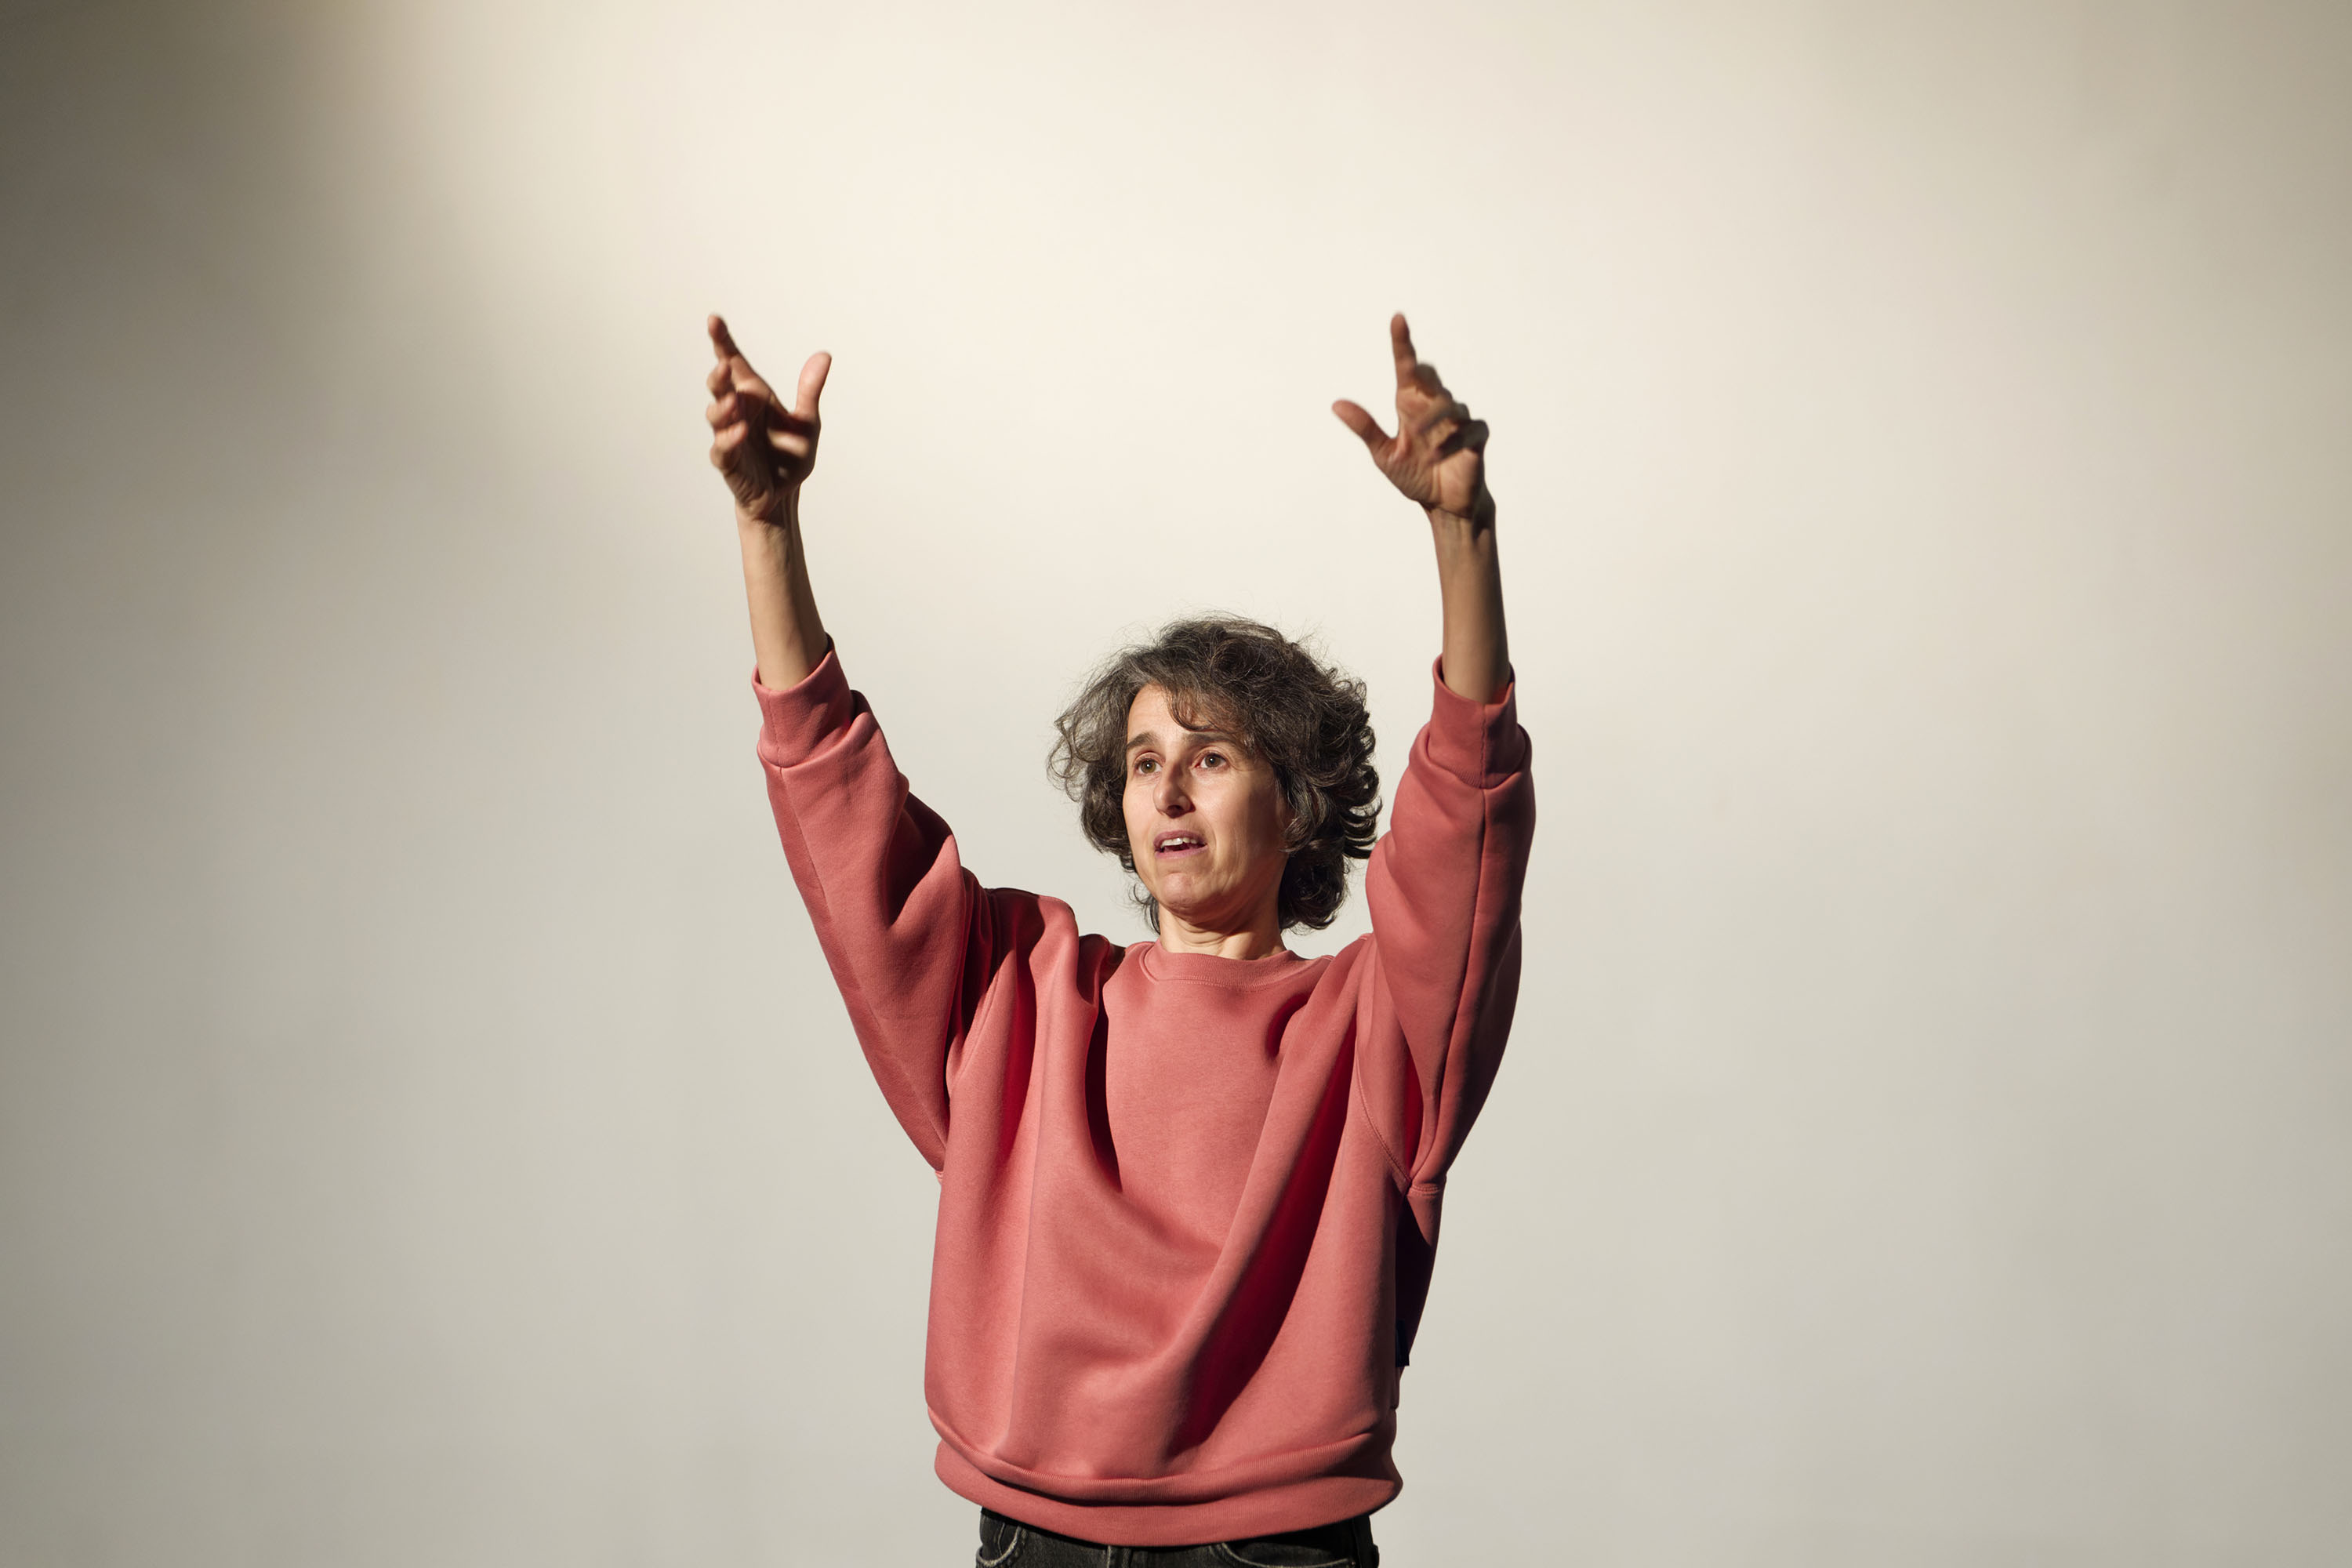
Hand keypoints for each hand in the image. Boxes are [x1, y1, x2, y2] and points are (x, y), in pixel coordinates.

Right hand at [706, 314, 829, 524]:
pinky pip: (723, 448)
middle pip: (719, 386)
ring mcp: (730, 435)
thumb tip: (824, 356)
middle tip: (723, 363)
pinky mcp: (729, 461)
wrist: (784, 495)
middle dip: (718, 374)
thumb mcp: (807, 422)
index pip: (734, 363)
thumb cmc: (788, 456)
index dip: (722, 342)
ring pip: (715, 415)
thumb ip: (810, 391)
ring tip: (733, 401)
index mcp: (753, 396)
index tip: (714, 319)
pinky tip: (741, 431)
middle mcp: (737, 411)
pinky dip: (730, 439)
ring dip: (722, 407)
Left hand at [1332, 313, 1492, 527]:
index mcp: (1411, 405)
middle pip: (1431, 378)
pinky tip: (1437, 456)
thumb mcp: (1384, 455)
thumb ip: (1366, 428)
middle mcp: (1435, 407)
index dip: (1402, 344)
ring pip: (1450, 405)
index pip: (1407, 367)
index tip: (1398, 319)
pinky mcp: (1477, 438)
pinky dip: (1453, 441)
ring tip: (1418, 440)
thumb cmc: (1414, 475)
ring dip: (1433, 420)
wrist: (1442, 505)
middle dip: (1422, 375)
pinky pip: (1470, 431)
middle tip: (1411, 375)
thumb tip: (1336, 404)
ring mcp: (1458, 421)